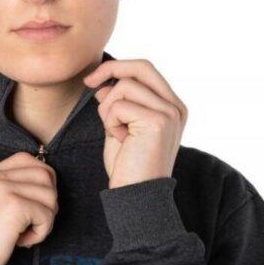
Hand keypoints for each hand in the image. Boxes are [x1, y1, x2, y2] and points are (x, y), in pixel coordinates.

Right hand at [0, 152, 57, 264]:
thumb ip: (7, 192)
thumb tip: (45, 189)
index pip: (26, 160)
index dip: (42, 179)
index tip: (38, 202)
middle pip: (44, 175)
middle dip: (48, 201)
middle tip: (35, 222)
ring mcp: (4, 190)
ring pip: (49, 195)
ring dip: (45, 219)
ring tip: (26, 234)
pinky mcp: (15, 206)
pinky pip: (46, 215)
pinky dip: (41, 233)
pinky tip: (22, 242)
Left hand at [82, 58, 187, 187]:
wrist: (136, 197)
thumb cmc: (128, 169)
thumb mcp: (120, 130)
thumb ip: (116, 106)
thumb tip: (104, 86)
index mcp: (172, 107)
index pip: (146, 71)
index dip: (117, 69)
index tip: (92, 81)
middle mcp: (176, 107)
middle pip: (141, 67)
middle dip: (110, 70)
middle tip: (87, 84)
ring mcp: (170, 113)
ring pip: (125, 86)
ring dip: (109, 110)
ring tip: (117, 134)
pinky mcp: (158, 121)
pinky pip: (118, 105)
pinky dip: (110, 123)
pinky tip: (121, 141)